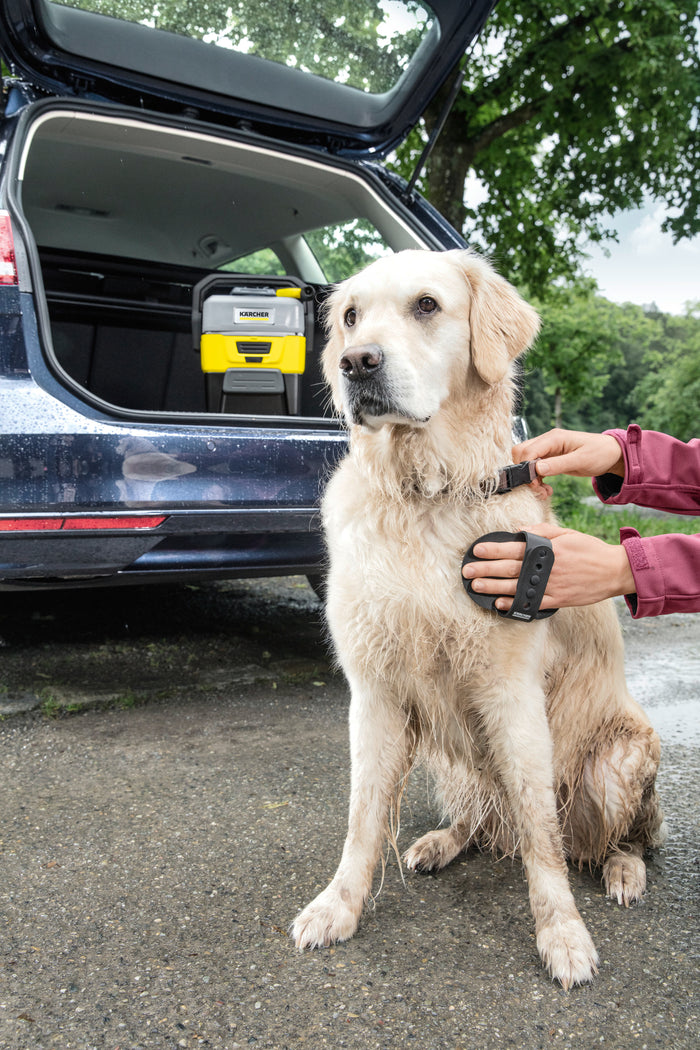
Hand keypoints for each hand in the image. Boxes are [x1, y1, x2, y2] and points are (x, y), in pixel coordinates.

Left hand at [461, 522, 635, 610]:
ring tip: (476, 587)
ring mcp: (551, 585)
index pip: (514, 548)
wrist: (614, 571)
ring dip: (494, 588)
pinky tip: (499, 604)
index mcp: (547, 548)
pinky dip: (515, 604)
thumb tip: (519, 529)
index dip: (493, 549)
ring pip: (516, 587)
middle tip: (467, 572)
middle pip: (510, 568)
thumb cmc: (589, 549)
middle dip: (486, 570)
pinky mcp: (557, 600)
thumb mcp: (567, 533)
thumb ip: (542, 530)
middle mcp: (546, 567)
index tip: (476, 550)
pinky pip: (531, 603)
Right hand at [512, 428, 624, 480]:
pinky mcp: (550, 458)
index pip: (527, 450)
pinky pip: (535, 468)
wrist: (611, 454)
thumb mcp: (581, 460)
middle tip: (538, 489)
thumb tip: (536, 470)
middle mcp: (548, 441)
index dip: (526, 469)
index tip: (534, 485)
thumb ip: (558, 465)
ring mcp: (548, 449)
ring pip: (526, 462)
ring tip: (544, 492)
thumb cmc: (599, 453)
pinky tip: (547, 489)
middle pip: (521, 454)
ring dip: (531, 479)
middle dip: (525, 473)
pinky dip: (537, 480)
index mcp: (554, 438)